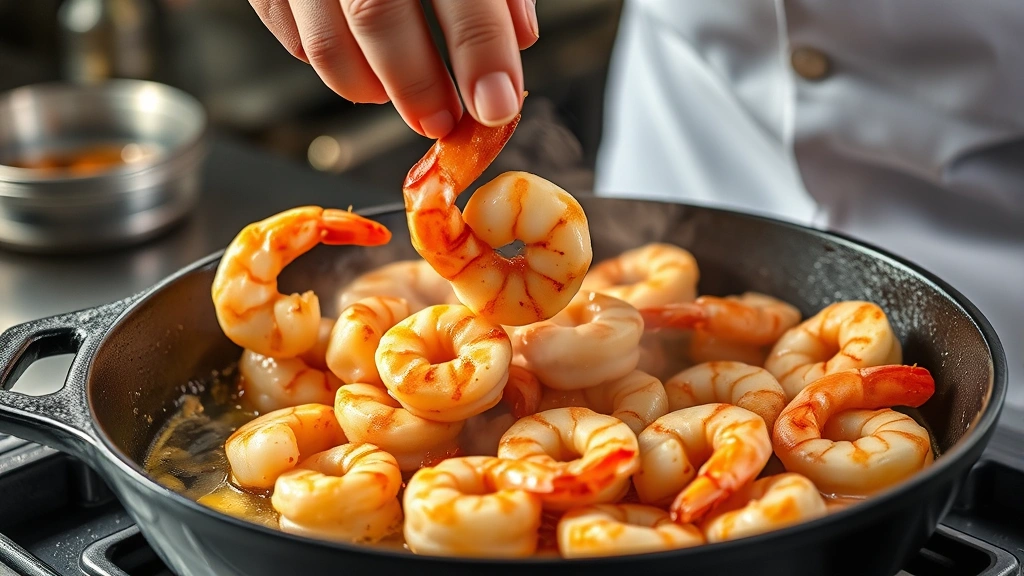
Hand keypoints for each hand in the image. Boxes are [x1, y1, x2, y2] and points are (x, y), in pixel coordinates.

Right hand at [248, 0, 538, 137]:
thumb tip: (520, 36)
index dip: (482, 53)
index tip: (497, 104)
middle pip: (379, 17)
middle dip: (417, 85)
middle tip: (443, 121)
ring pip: (326, 41)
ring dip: (369, 87)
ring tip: (401, 100)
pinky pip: (292, 33)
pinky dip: (331, 66)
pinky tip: (362, 71)